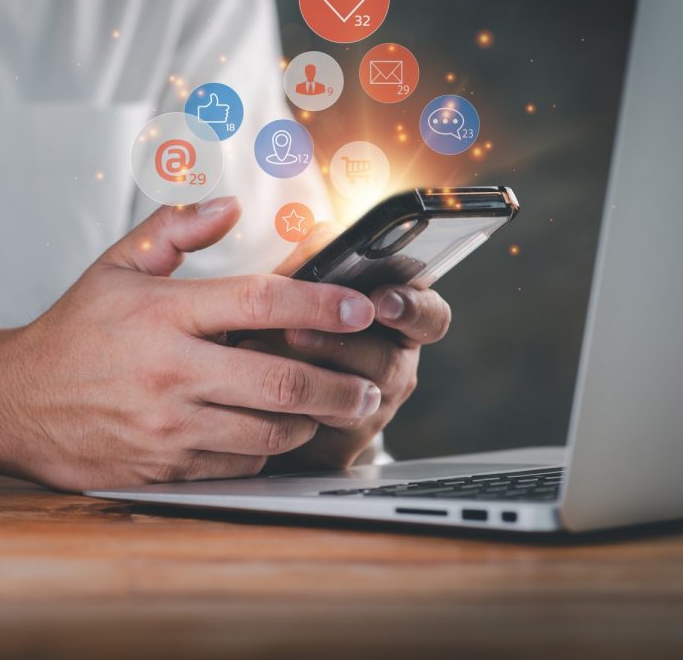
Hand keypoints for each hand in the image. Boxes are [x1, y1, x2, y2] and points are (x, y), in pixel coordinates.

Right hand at [0, 197, 381, 490]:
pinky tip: (273, 435)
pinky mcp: (162, 468)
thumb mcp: (114, 267)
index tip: (360, 306)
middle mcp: (170, 372)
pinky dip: (264, 452)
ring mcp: (167, 426)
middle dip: (338, 386)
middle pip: (280, 382)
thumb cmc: (71, 334)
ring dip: (308, 423)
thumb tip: (227, 206)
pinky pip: (236, 466)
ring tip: (327, 410)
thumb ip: (173, 230)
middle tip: (367, 383)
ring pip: (267, 433)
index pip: (258, 302)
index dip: (320, 303)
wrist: (12, 403)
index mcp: (163, 314)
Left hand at [253, 226, 451, 470]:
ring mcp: (370, 413)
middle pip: (387, 363)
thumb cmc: (291, 325)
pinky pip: (320, 437)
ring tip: (262, 355)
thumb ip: (315, 260)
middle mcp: (392, 370)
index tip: (382, 300)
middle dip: (340, 343)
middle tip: (297, 329)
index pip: (431, 318)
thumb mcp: (304, 287)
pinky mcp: (338, 448)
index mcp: (397, 324)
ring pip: (353, 401)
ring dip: (307, 377)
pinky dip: (284, 412)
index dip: (412, 309)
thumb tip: (322, 233)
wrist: (260, 389)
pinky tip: (251, 396)